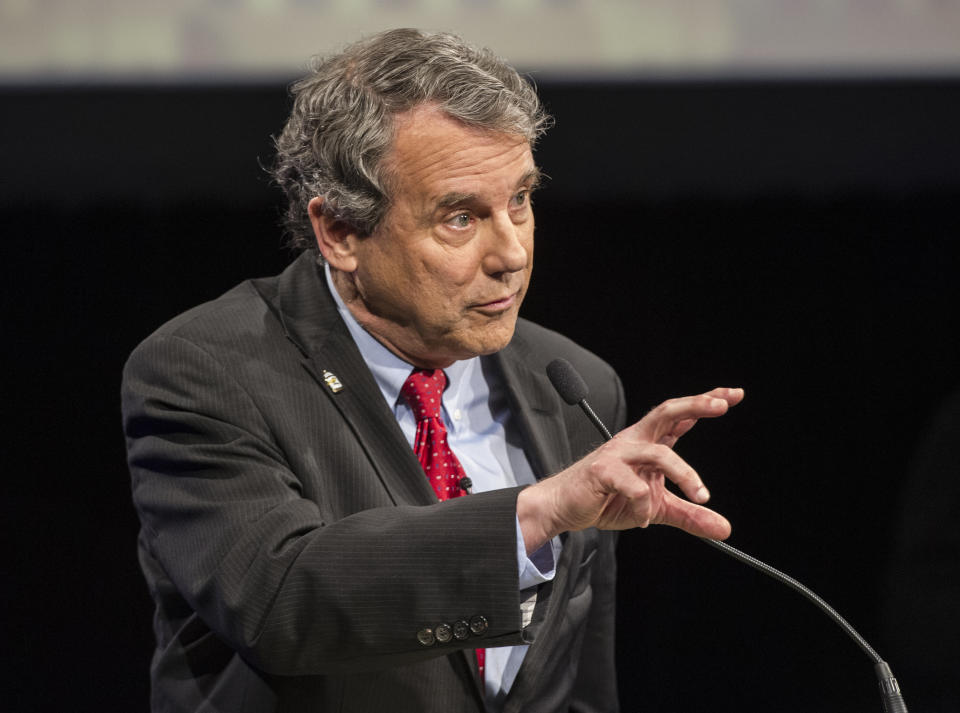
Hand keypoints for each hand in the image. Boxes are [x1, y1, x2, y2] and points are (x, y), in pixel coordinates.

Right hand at [517, 387, 743, 551]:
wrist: (564, 507)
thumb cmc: (606, 498)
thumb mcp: (656, 508)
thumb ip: (689, 514)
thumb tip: (724, 529)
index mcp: (648, 442)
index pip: (681, 417)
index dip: (705, 402)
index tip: (733, 394)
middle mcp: (635, 441)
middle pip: (667, 412)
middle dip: (696, 405)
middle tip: (722, 404)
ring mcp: (618, 454)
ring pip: (659, 453)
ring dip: (686, 474)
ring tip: (701, 496)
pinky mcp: (603, 472)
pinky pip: (635, 487)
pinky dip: (644, 507)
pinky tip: (642, 519)